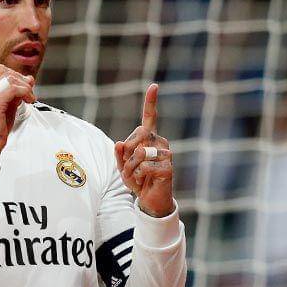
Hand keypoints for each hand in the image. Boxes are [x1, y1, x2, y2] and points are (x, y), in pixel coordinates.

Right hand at [0, 64, 35, 162]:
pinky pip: (13, 89)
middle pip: (6, 72)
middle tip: (30, 94)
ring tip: (30, 99)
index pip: (1, 70)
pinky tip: (29, 101)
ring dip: (25, 88)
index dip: (16, 76)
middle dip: (22, 81)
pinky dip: (25, 93)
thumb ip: (16, 91)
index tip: (26, 87)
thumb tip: (29, 79)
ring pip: (11, 79)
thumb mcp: (8, 104)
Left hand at [113, 83, 175, 217]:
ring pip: (138, 154)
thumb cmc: (137, 179)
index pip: (150, 117)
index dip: (151, 101)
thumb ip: (119, 154)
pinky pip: (143, 167)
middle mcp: (160, 142)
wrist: (150, 200)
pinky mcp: (168, 167)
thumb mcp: (123, 166)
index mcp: (149, 138)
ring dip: (130, 168)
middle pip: (137, 136)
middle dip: (126, 154)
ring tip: (136, 177)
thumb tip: (118, 143)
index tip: (154, 86)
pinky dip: (137, 176)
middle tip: (129, 168)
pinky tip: (143, 181)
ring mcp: (166, 154)